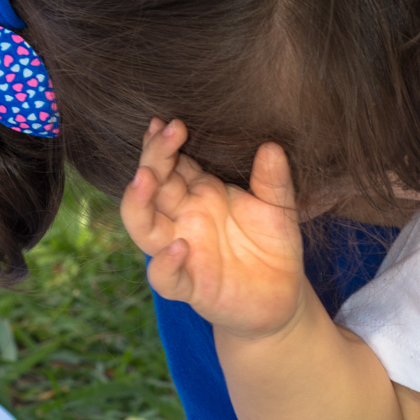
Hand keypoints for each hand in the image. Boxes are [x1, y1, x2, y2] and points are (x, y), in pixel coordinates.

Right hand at [120, 118, 306, 339]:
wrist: (282, 298)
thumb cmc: (273, 247)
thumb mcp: (279, 208)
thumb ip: (273, 180)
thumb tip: (272, 145)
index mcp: (202, 195)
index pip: (173, 164)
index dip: (165, 144)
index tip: (172, 122)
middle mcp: (184, 220)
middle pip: (153, 186)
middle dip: (153, 159)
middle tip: (163, 133)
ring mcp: (183, 253)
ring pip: (143, 228)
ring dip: (138, 204)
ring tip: (145, 178)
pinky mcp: (190, 287)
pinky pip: (165, 278)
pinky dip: (165, 263)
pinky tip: (179, 246)